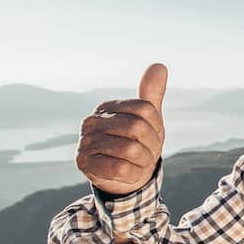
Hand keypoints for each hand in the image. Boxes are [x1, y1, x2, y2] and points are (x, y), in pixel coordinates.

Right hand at [76, 63, 166, 195]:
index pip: (144, 108)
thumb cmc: (138, 143)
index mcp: (106, 108)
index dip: (156, 127)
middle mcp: (91, 122)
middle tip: (147, 153)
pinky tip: (129, 173)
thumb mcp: (148, 119)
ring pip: (131, 149)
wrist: (124, 178)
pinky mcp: (84, 163)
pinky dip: (133, 174)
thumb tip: (159, 65)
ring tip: (138, 163)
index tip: (151, 137)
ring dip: (143, 161)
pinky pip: (121, 168)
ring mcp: (84, 142)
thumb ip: (152, 94)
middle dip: (151, 145)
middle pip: (137, 127)